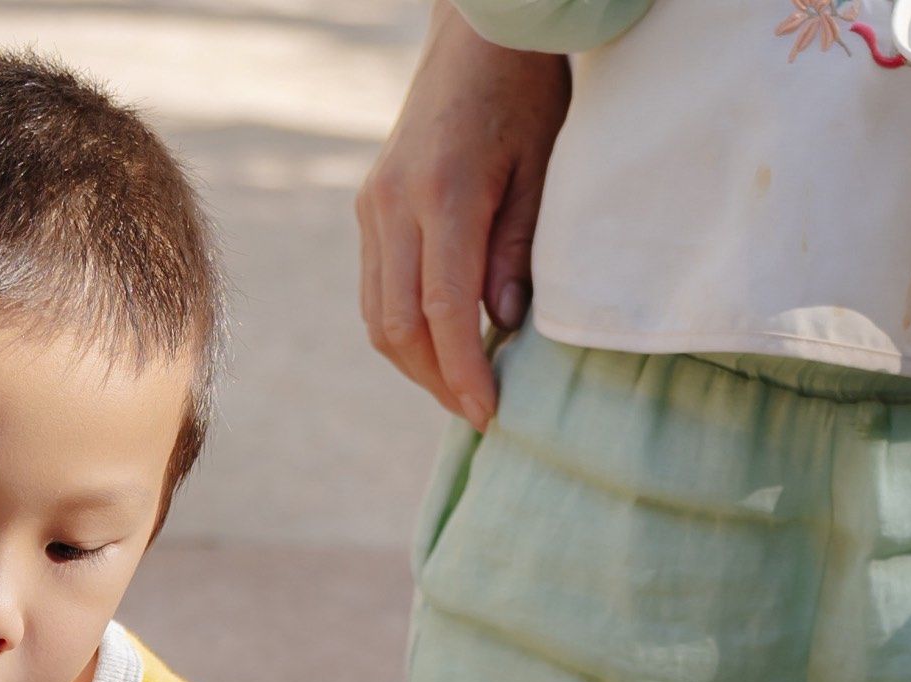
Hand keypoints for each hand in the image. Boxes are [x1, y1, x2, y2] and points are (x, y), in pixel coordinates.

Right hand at [356, 0, 570, 430]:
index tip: (487, 413)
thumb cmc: (525, 92)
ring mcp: (372, 205)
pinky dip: (404, 329)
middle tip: (476, 412)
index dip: (463, 373)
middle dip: (436, 381)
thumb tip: (500, 324)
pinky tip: (440, 343)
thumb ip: (518, 249)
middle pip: (398, 326)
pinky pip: (377, 289)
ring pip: (378, 315)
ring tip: (459, 387)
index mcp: (442, 193)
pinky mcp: (369, 207)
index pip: (443, 311)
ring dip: (415, 363)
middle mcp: (393, 203)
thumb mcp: (541, 167)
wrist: (475, 33)